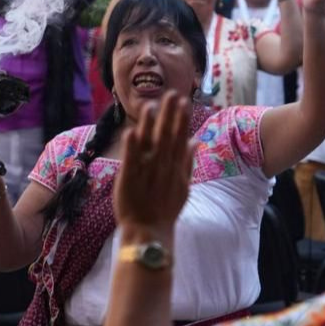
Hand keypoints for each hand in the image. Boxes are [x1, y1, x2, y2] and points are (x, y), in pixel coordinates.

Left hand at [113, 90, 193, 232]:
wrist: (150, 231)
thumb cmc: (164, 208)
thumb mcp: (183, 185)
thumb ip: (188, 161)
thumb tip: (196, 140)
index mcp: (174, 166)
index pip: (179, 138)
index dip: (181, 119)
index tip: (184, 101)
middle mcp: (162, 166)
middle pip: (166, 136)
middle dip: (169, 115)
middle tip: (172, 94)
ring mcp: (146, 172)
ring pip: (148, 144)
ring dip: (149, 125)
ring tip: (150, 105)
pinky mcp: (129, 178)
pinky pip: (130, 160)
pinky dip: (131, 147)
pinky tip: (131, 132)